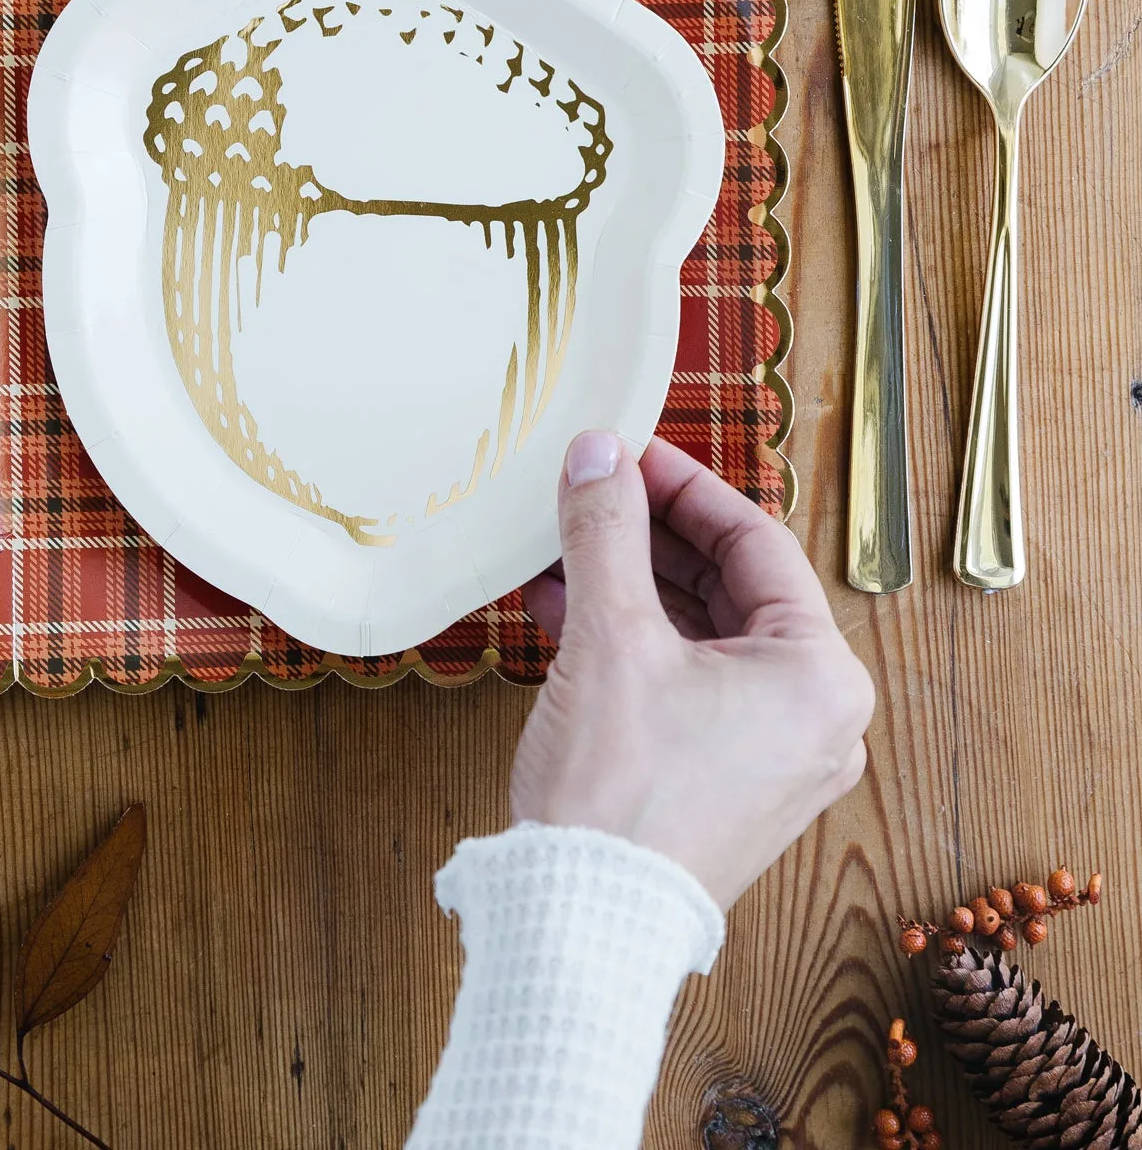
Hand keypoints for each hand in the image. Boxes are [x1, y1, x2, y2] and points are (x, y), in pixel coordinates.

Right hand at [511, 430, 874, 909]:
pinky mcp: (726, 786)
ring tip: (562, 549)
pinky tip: (563, 614)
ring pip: (701, 637)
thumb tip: (598, 453)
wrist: (583, 928)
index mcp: (818, 675)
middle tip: (592, 493)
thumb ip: (606, 530)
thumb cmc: (619, 797)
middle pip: (729, 588)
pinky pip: (686, 686)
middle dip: (649, 537)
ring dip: (630, 587)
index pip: (755, 542)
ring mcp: (773, 758)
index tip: (627, 453)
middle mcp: (814, 717)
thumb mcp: (611, 637)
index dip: (682, 486)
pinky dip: (631, 645)